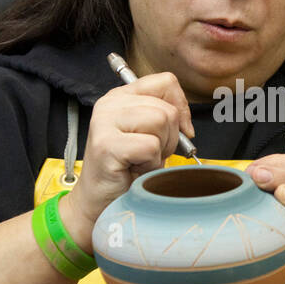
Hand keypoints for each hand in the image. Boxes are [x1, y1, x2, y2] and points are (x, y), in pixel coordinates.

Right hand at [64, 72, 194, 233]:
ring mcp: (105, 121)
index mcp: (121, 96)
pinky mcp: (106, 144)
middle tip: (149, 154)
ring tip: (141, 160)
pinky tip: (134, 169)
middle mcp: (110, 103)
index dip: (181, 107)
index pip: (165, 82)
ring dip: (159, 149)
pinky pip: (150, 146)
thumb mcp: (148, 134)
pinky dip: (150, 164)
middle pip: (167, 107)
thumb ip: (163, 114)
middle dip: (169, 136)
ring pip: (161, 121)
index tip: (179, 130)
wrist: (98, 201)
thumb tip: (185, 120)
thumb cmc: (127, 170)